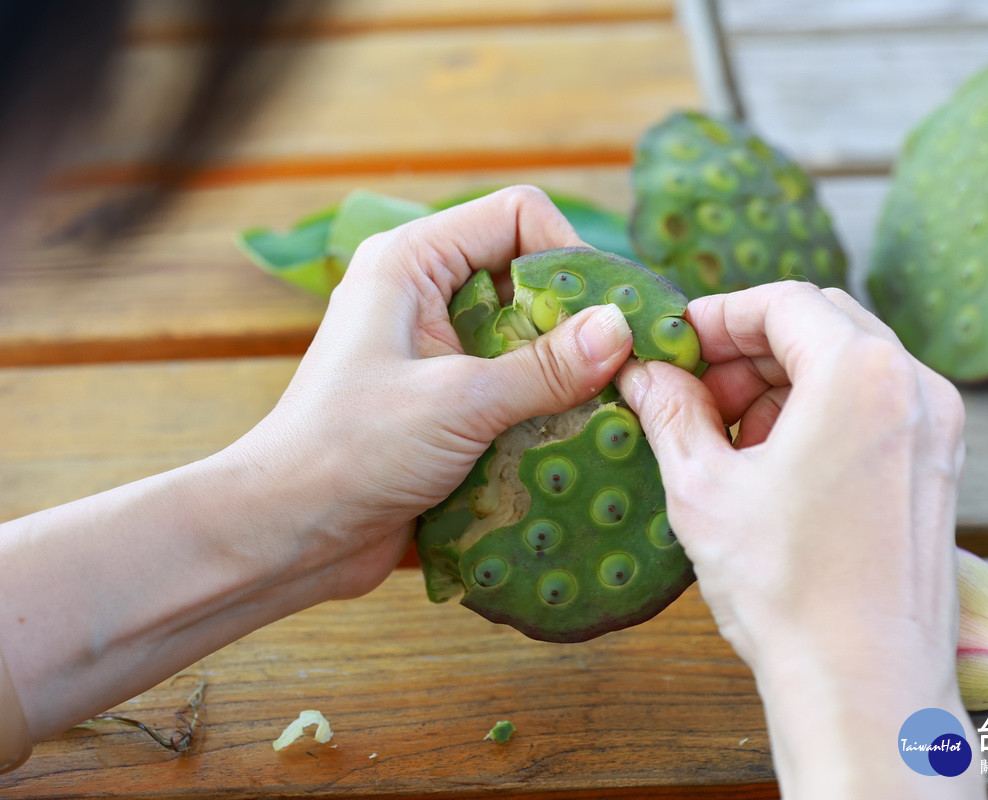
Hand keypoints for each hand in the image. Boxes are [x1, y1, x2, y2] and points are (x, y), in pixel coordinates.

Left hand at [229, 186, 633, 600]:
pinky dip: (543, 408)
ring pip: (525, 337)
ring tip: (604, 411)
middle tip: (619, 370)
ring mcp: (433, 349)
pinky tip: (573, 440)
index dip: (567, 256)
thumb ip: (546, 367)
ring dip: (562, 374)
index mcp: (413, 262)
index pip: (516, 216)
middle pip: (527, 278)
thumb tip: (623, 329)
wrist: (288, 532)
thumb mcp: (459, 402)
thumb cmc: (352, 450)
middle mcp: (424, 294)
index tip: (604, 318)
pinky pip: (511, 386)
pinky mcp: (443, 400)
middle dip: (574, 323)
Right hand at [616, 282, 979, 797]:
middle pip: (823, 324)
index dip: (719, 315)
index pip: (784, 302)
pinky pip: (876, 407)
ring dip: (785, 381)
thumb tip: (644, 373)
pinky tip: (774, 461)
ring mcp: (937, 429)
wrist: (865, 685)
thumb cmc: (788, 591)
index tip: (677, 345)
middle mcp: (916, 387)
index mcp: (862, 374)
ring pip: (851, 364)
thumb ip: (670, 413)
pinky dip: (822, 412)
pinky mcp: (940, 468)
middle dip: (750, 348)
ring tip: (727, 434)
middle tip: (695, 390)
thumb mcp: (703, 490)